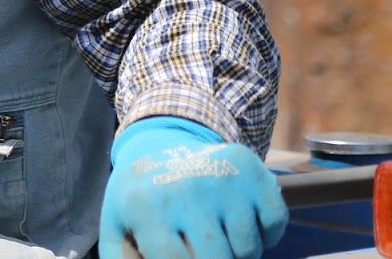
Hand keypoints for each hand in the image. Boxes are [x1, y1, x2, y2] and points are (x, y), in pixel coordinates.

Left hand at [100, 116, 287, 258]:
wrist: (160, 144)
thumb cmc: (139, 200)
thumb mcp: (117, 232)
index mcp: (144, 207)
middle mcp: (185, 189)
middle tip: (204, 250)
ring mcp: (222, 178)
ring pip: (248, 251)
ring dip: (237, 254)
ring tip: (213, 235)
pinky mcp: (253, 171)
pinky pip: (275, 226)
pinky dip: (264, 235)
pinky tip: (238, 219)